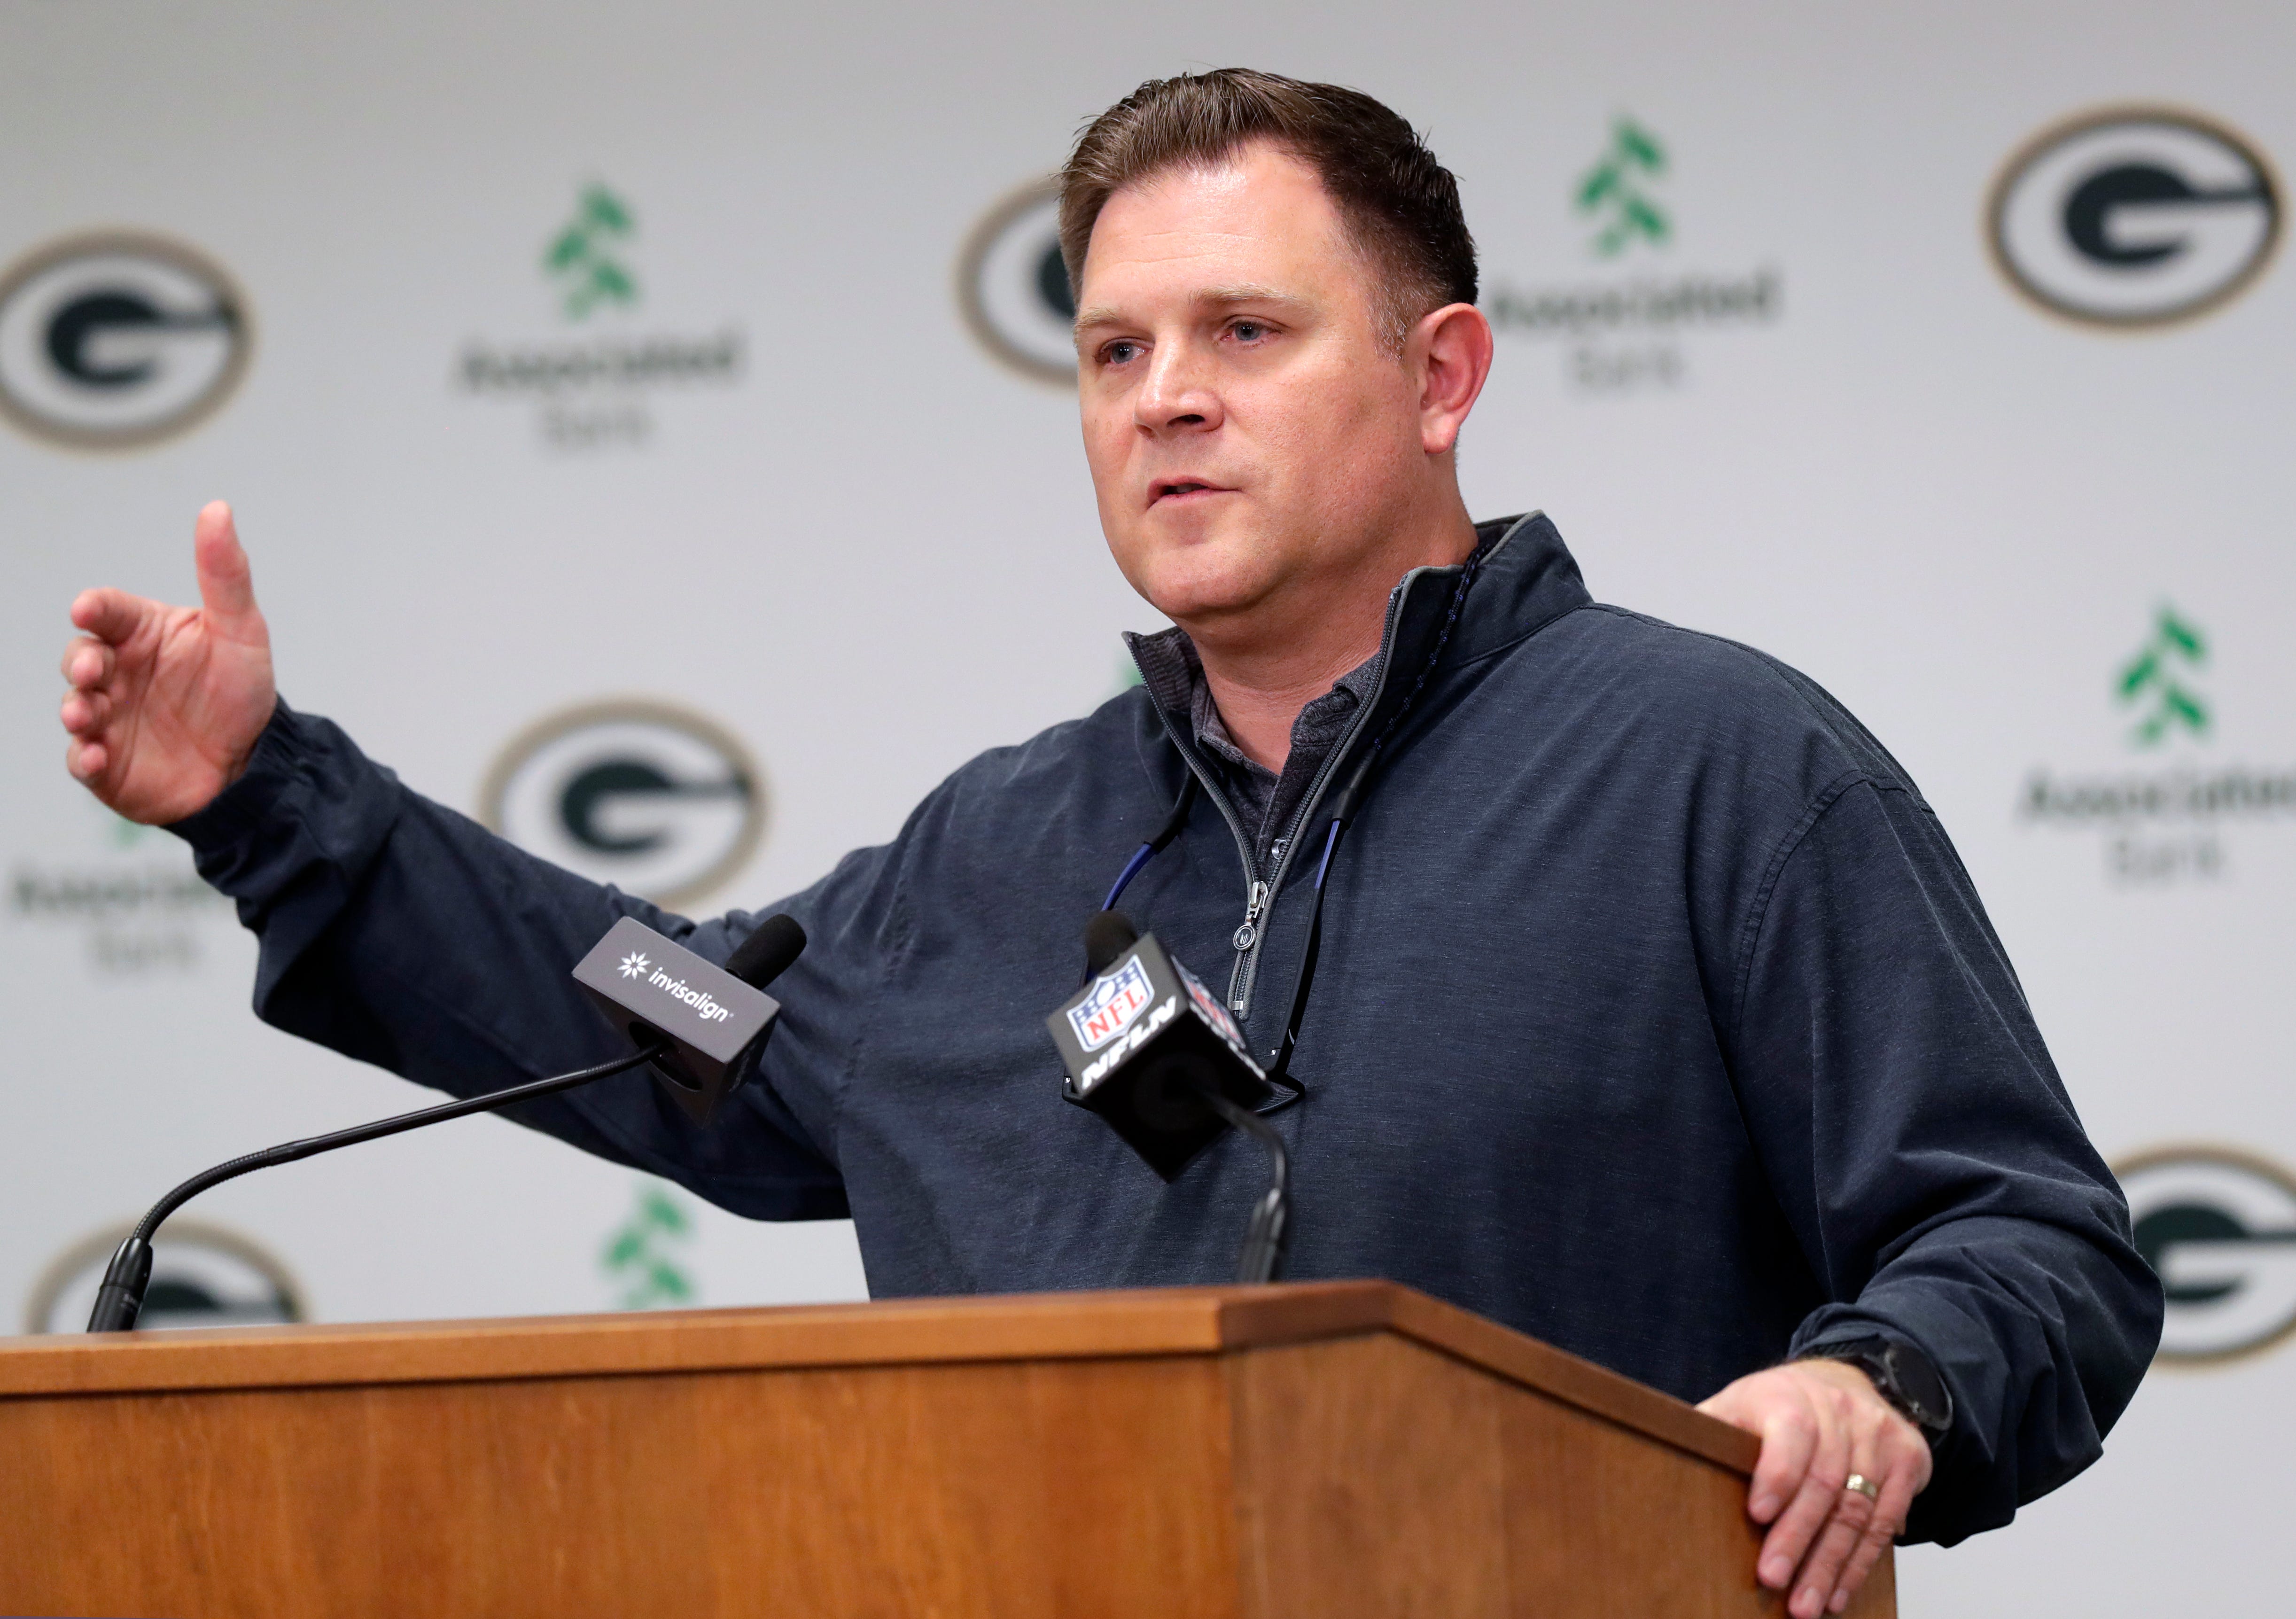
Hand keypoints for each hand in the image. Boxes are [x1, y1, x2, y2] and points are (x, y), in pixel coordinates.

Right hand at [60, 500, 277, 824]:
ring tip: (86, 716)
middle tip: (95, 671)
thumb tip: (217, 509)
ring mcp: (109, 717)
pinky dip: (84, 758)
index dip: (94, 608)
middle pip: (81, 656)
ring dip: (76, 709)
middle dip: (81, 661)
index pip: (108, 611)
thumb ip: (225, 574)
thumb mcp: (241, 630)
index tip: (88, 609)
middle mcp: (119, 672)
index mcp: (143, 634)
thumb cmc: (240, 691)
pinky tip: (98, 757)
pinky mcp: (109, 762)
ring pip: (75, 705)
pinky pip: (83, 760)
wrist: (255, 762)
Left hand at [1697, 1358, 1931, 1616]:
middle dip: (1798, 1538)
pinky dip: (1862, 1562)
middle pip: (1824, 1481)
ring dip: (1831, 1564)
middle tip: (1773, 1579)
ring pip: (1858, 1509)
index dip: (1776, 1474)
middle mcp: (1839, 1410)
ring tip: (1807, 1605)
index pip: (1789, 1432)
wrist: (1845, 1380)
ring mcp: (1879, 1435)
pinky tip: (1839, 1591)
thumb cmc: (1776, 1405)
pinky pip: (1887, 1521)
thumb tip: (1654, 1462)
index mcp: (1787, 1394)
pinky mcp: (1908, 1459)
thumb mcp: (1736, 1404)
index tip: (1757, 1513)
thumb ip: (1707, 1431)